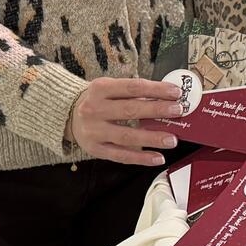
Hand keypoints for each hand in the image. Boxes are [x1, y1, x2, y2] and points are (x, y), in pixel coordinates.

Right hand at [69, 77, 183, 166]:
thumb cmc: (97, 100)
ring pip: (127, 136)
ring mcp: (94, 131)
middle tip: (178, 111)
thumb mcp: (109, 88)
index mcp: (100, 88)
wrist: (67, 115)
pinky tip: (158, 157)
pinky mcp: (96, 149)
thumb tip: (165, 98)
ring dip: (152, 138)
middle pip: (130, 110)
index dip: (156, 89)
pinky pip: (121, 155)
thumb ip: (133, 93)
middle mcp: (95, 109)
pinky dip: (141, 158)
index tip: (175, 92)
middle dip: (157, 110)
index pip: (132, 87)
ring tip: (172, 139)